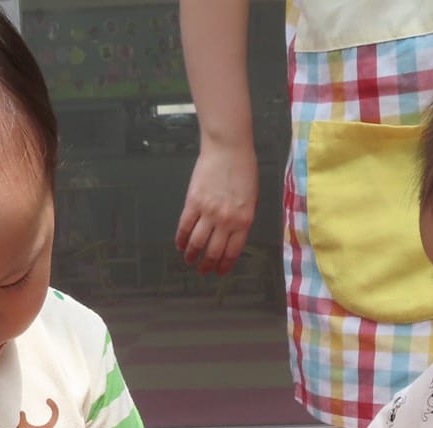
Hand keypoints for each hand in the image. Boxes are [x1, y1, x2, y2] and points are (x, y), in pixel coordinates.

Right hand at [175, 140, 257, 274]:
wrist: (228, 149)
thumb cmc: (244, 171)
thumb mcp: (251, 199)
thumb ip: (242, 220)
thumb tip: (231, 237)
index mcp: (243, 221)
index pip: (232, 252)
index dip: (224, 265)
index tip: (219, 272)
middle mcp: (226, 221)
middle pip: (213, 251)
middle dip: (207, 265)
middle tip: (202, 271)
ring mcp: (208, 212)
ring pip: (197, 243)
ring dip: (192, 255)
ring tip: (189, 261)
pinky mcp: (193, 203)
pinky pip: (184, 227)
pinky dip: (181, 239)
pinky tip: (180, 245)